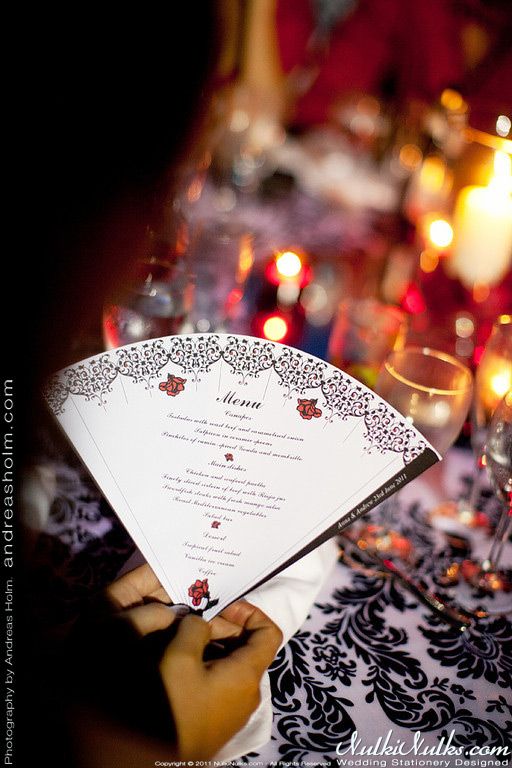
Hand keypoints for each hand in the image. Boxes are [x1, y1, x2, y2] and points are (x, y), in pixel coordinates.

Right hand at [106, 565, 282, 758]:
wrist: (156, 759)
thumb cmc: (175, 705)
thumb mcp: (180, 658)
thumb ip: (194, 628)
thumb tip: (199, 623)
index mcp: (248, 673)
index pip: (270, 632)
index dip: (250, 612)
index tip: (222, 607)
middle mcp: (250, 691)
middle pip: (248, 646)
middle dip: (222, 627)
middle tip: (191, 623)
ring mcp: (236, 708)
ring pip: (232, 663)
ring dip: (211, 646)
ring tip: (181, 640)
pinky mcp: (220, 718)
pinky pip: (222, 681)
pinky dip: (208, 664)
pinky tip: (181, 665)